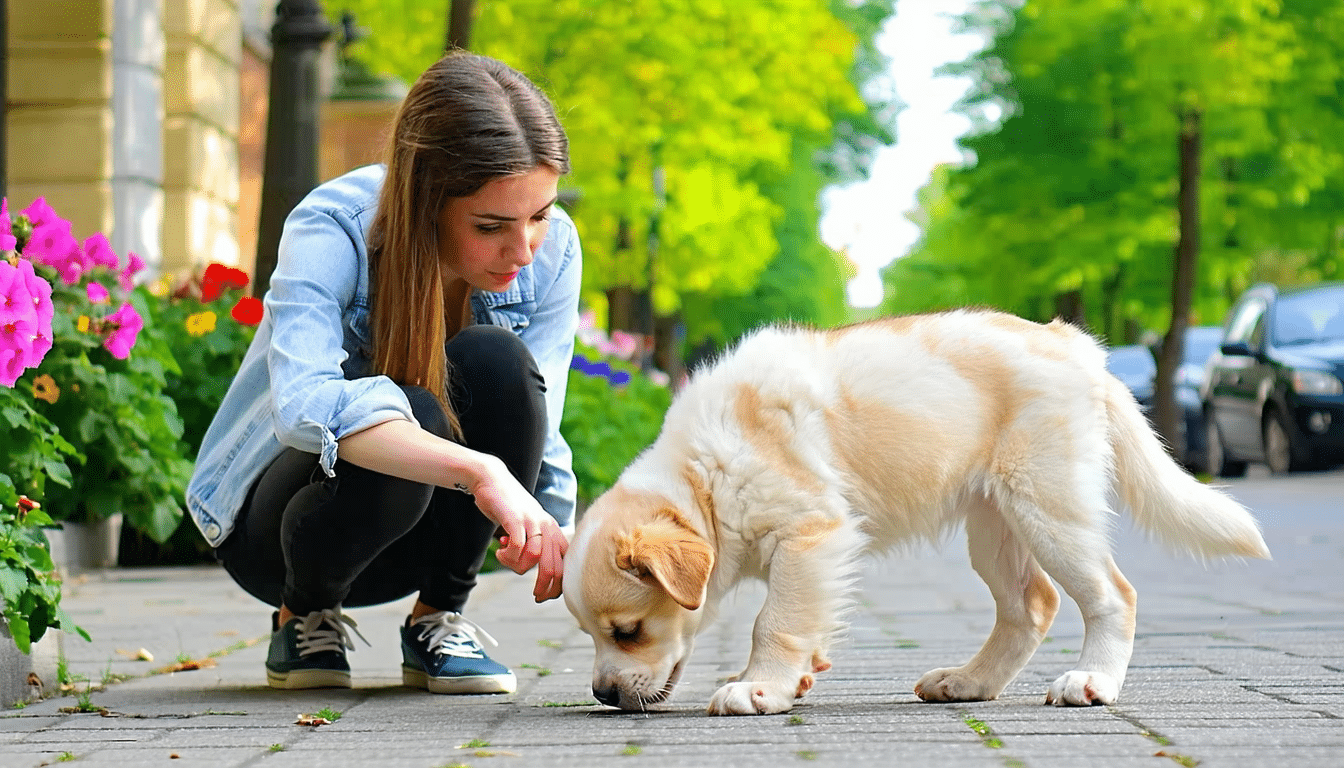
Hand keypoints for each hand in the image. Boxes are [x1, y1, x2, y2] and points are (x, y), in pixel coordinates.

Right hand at [467, 458, 566, 601]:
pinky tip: (500, 551)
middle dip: (545, 586)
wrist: (492, 479)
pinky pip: (518, 547)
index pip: (566, 562)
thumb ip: (533, 545)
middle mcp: (547, 526)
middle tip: (536, 595)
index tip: (545, 596)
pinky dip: (508, 556)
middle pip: (554, 566)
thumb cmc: (508, 506)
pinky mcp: (516, 519)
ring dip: (517, 566)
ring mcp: (532, 521)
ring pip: (535, 558)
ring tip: (505, 558)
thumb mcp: (527, 526)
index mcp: (553, 529)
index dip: (559, 585)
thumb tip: (531, 570)